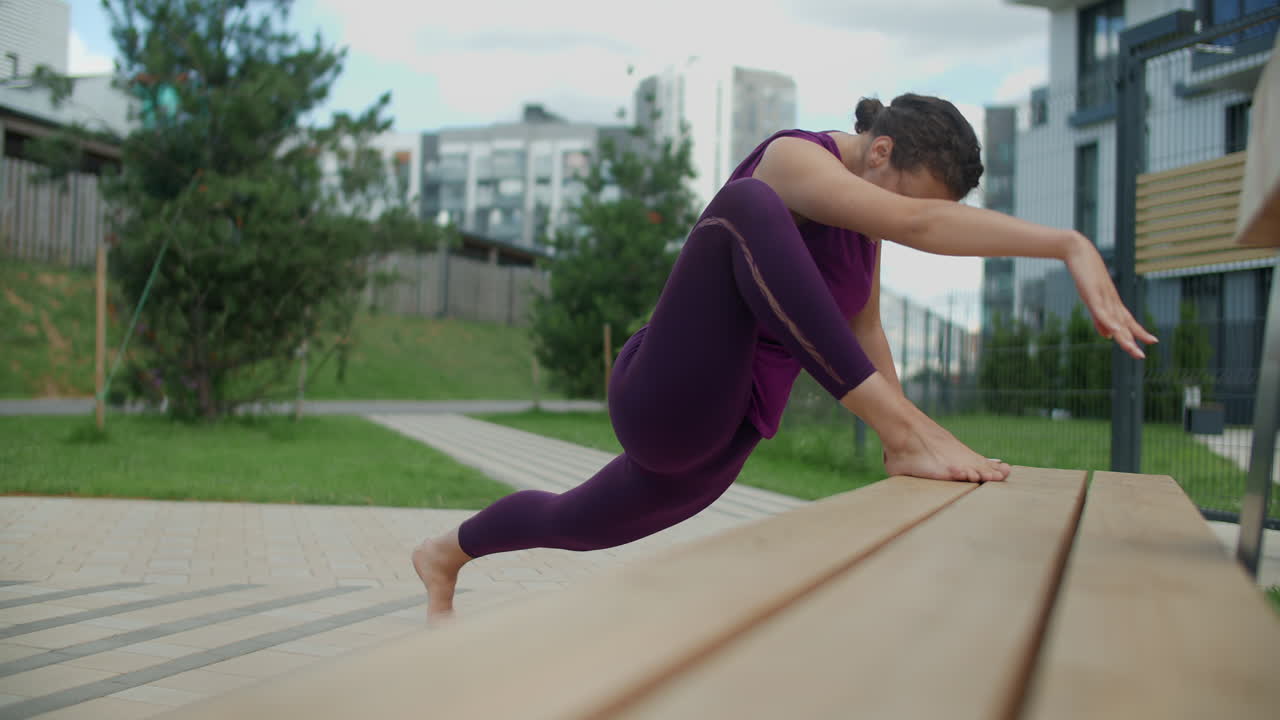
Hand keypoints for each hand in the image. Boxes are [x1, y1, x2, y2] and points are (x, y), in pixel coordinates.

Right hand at [1064, 234, 1157, 358]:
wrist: (1079, 252)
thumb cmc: (1086, 275)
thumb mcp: (1093, 300)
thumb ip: (1100, 319)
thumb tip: (1108, 337)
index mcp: (1113, 303)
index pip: (1129, 321)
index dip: (1140, 332)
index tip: (1153, 342)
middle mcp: (1112, 301)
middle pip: (1124, 324)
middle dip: (1133, 340)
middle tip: (1141, 357)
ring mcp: (1103, 297)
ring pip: (1114, 320)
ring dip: (1123, 336)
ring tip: (1132, 350)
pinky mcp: (1092, 293)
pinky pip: (1101, 311)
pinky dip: (1108, 321)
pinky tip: (1113, 331)